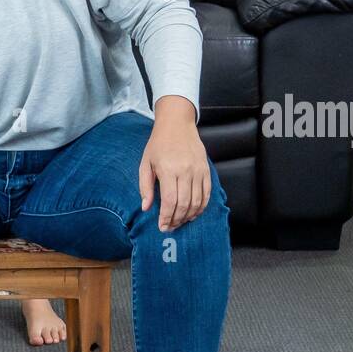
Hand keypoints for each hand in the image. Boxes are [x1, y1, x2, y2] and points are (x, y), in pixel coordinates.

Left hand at [139, 96, 209, 230]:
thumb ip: (145, 186)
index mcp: (168, 169)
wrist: (177, 124)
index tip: (162, 226)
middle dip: (177, 220)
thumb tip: (146, 208)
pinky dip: (202, 207)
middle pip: (184, 204)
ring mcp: (198, 171)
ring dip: (189, 216)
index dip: (166, 217)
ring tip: (180, 221)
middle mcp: (185, 171)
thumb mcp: (146, 163)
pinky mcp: (206, 170)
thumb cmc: (158, 144)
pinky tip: (193, 213)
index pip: (170, 201)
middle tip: (170, 227)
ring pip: (197, 201)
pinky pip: (207, 194)